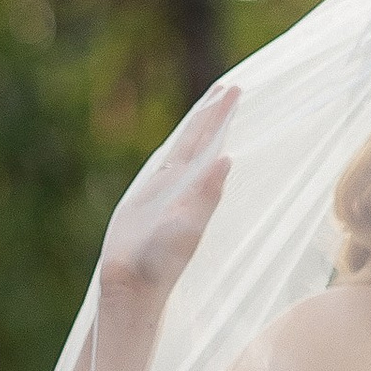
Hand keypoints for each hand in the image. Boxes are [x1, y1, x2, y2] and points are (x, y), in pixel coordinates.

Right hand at [98, 85, 237, 308]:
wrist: (135, 284)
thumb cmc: (161, 262)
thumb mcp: (185, 226)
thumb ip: (205, 195)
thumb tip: (226, 160)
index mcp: (197, 187)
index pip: (212, 141)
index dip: (221, 116)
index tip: (235, 90)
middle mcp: (185, 186)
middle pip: (202, 140)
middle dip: (216, 114)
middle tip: (231, 86)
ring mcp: (167, 190)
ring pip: (186, 149)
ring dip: (199, 126)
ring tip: (211, 104)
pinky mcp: (148, 198)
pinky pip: (167, 165)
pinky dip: (178, 149)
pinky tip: (184, 144)